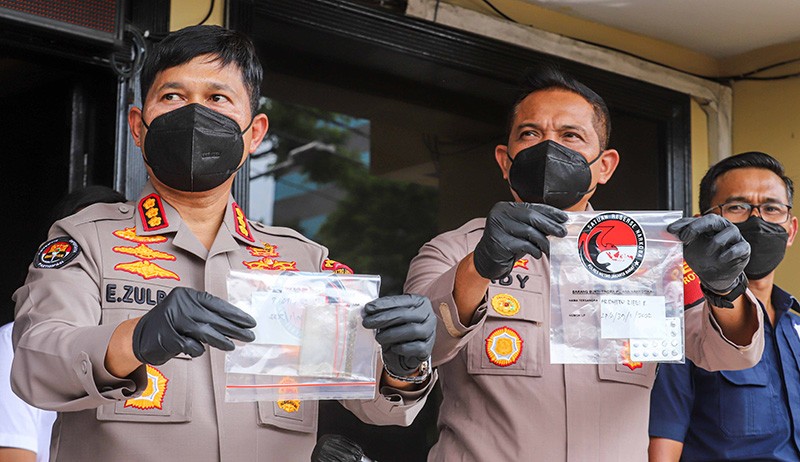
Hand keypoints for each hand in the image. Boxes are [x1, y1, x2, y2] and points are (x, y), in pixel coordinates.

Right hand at [132, 287, 255, 364]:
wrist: (138, 336)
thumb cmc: (169, 324)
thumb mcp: (186, 311)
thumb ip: (205, 314)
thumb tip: (235, 324)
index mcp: (186, 295)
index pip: (216, 303)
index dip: (235, 313)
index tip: (249, 322)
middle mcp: (180, 304)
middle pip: (214, 318)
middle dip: (234, 328)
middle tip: (249, 335)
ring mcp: (172, 320)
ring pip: (205, 332)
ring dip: (222, 340)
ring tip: (233, 346)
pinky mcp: (167, 338)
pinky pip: (191, 346)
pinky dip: (198, 349)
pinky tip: (201, 350)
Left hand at [362, 294, 435, 376]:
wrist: (406, 355)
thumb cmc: (398, 331)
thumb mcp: (392, 318)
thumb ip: (383, 312)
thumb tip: (367, 311)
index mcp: (420, 302)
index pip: (401, 300)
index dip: (383, 304)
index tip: (368, 308)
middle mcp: (428, 315)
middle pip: (405, 314)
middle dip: (383, 318)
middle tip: (367, 322)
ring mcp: (430, 332)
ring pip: (412, 330)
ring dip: (391, 334)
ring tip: (378, 337)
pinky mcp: (428, 349)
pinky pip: (416, 347)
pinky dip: (402, 347)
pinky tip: (393, 348)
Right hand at [473, 201, 567, 278]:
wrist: (486, 261)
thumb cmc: (506, 245)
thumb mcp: (519, 231)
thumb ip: (533, 224)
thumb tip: (557, 223)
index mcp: (505, 207)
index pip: (531, 207)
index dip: (549, 212)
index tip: (563, 217)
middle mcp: (499, 214)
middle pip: (531, 217)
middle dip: (550, 225)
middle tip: (562, 232)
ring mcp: (498, 227)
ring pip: (529, 231)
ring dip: (543, 241)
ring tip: (549, 248)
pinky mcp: (500, 242)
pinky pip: (524, 245)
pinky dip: (534, 250)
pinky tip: (537, 254)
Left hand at [668, 215, 750, 292]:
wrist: (713, 276)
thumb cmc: (701, 257)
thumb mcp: (689, 246)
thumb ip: (682, 236)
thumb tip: (669, 230)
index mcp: (710, 223)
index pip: (697, 219)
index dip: (684, 224)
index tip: (672, 231)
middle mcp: (724, 226)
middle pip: (713, 220)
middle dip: (697, 227)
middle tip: (685, 238)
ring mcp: (736, 237)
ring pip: (727, 233)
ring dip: (714, 244)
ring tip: (707, 253)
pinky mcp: (744, 249)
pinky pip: (738, 248)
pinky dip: (728, 254)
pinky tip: (720, 259)